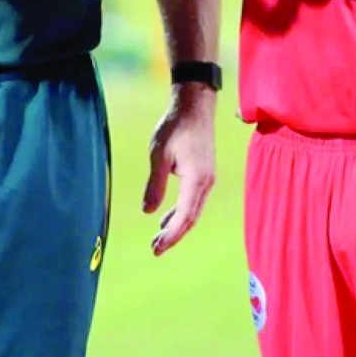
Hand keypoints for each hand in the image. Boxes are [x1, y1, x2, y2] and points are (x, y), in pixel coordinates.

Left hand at [145, 84, 216, 254]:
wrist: (195, 106)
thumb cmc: (175, 126)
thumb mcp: (159, 155)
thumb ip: (155, 184)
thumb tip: (148, 211)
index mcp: (197, 180)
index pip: (184, 216)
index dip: (171, 235)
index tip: (157, 248)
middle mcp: (206, 183)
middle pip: (191, 218)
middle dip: (173, 236)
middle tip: (154, 250)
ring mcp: (207, 179)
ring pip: (193, 211)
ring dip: (176, 226)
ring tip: (158, 239)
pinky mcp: (204, 174)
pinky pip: (193, 201)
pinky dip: (180, 213)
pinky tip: (166, 219)